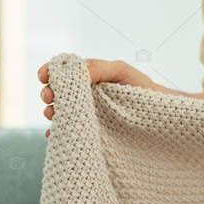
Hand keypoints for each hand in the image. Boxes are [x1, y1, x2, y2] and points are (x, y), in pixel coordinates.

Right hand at [38, 59, 164, 137]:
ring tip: (54, 115)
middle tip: (49, 97)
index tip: (44, 77)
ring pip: (59, 113)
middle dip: (48, 93)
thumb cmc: (142, 89)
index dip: (50, 73)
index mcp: (88, 78)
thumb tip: (74, 71)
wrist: (158, 115)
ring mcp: (84, 115)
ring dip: (51, 113)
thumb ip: (99, 68)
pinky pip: (68, 133)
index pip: (63, 73)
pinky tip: (55, 135)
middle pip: (57, 93)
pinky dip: (58, 134)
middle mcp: (83, 96)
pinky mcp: (88, 133)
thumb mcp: (122, 72)